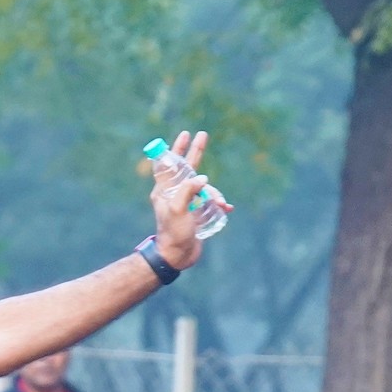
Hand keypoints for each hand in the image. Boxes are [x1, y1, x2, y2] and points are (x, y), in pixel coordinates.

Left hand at [146, 128, 222, 265]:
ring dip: (215, 194)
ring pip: (204, 188)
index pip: (169, 165)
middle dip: (195, 152)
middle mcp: (174, 194)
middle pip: (187, 168)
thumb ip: (188, 191)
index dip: (175, 149)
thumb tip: (201, 178)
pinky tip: (226, 208)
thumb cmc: (173, 233)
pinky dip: (219, 203)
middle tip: (202, 134)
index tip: (184, 135)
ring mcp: (187, 202)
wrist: (178, 256)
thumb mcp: (177, 210)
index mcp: (164, 191)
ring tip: (221, 204)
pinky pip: (211, 202)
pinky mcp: (197, 212)